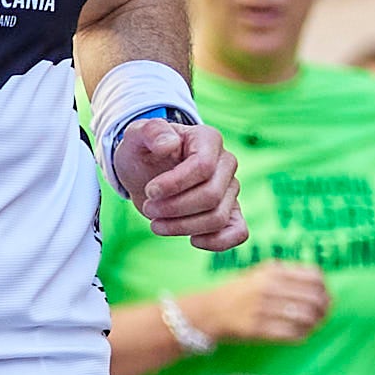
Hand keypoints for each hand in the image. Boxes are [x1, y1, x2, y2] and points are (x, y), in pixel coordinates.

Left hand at [120, 113, 247, 251]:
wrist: (145, 173)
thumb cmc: (143, 152)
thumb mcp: (136, 136)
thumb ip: (151, 132)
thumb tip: (169, 144)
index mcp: (208, 139)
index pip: (203, 167)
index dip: (174, 185)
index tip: (150, 191)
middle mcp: (226, 163)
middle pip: (211, 196)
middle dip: (173, 208)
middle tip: (148, 207)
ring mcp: (230, 189)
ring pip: (217, 218)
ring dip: (182, 227)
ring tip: (156, 222)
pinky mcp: (229, 212)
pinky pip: (238, 232)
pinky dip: (217, 242)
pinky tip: (191, 240)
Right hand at [194, 262, 328, 346]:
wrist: (208, 311)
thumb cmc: (238, 293)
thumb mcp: (260, 274)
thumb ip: (288, 274)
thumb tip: (320, 285)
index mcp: (272, 272)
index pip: (314, 277)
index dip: (325, 288)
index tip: (325, 296)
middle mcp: (269, 288)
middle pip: (314, 298)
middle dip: (324, 309)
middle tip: (322, 314)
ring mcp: (263, 309)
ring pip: (306, 317)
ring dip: (315, 323)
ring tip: (313, 325)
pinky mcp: (257, 329)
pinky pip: (292, 334)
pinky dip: (302, 335)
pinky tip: (300, 334)